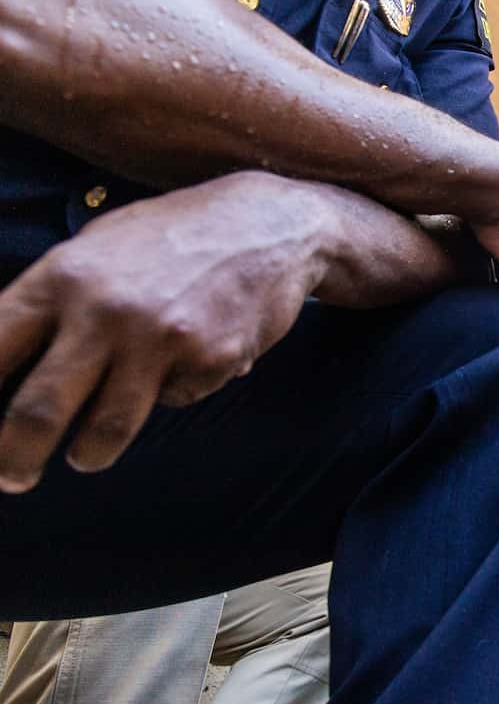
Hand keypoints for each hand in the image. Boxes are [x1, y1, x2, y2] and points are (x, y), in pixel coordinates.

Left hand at [0, 172, 328, 491]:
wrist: (268, 224)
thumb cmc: (171, 236)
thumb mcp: (96, 248)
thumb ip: (54, 298)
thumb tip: (9, 360)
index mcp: (64, 276)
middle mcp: (105, 309)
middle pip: (39, 409)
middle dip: (14, 458)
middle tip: (12, 479)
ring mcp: (160, 338)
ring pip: (105, 428)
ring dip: (88, 454)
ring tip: (84, 457)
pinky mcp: (210, 360)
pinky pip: (175, 399)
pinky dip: (174, 391)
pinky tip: (188, 360)